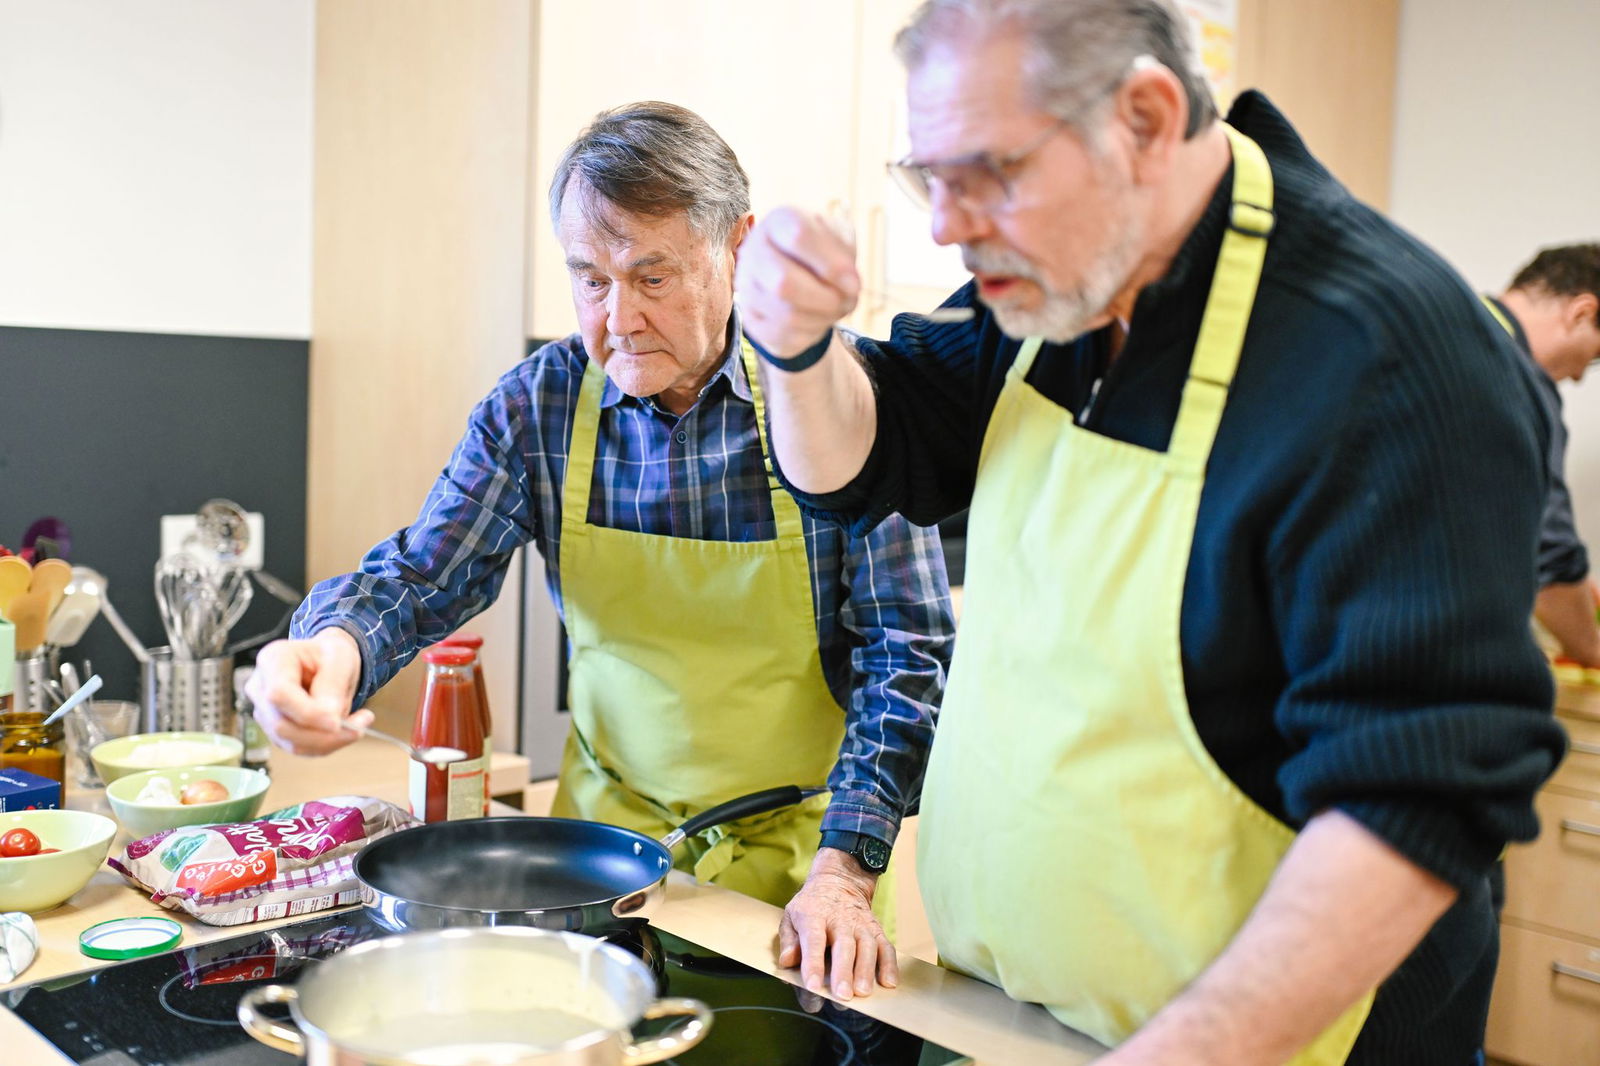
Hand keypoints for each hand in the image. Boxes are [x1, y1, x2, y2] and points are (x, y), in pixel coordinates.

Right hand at [246, 627, 371, 755]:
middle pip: (282, 724)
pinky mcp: (276, 731)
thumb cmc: (330, 655)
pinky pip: (299, 748)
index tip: (336, 722)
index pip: (279, 694)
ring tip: (358, 724)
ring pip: (291, 742)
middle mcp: (260, 688)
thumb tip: (329, 717)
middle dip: (323, 733)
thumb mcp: (340, 658)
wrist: (327, 663)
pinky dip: (326, 745)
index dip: (306, 713)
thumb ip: (332, 685)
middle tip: (360, 726)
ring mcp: (265, 712)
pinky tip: (345, 730)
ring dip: (328, 741)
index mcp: (273, 660)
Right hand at [735, 207, 860, 358]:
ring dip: (822, 317)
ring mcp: (747, 285)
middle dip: (825, 299)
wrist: (801, 279)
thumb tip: (849, 285)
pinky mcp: (750, 318)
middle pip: (783, 283)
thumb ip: (845, 257)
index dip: (831, 265)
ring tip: (835, 308)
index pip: (799, 237)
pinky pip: (782, 335)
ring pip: (786, 314)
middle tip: (846, 301)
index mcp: (779, 221)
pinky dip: (810, 332)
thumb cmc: (822, 255)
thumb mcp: (840, 242)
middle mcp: (753, 250)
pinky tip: (817, 319)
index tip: (854, 281)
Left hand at [778, 847, 897, 1000]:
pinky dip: (889, 965)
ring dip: (866, 970)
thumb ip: (788, 940)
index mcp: (814, 915)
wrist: (839, 880)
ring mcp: (861, 924)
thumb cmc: (811, 906)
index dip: (812, 963)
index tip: (813, 985)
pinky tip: (889, 983)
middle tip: (842, 995)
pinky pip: (886, 947)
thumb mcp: (791, 916)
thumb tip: (787, 961)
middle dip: (844, 971)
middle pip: (844, 945)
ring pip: (867, 946)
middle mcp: (840, 919)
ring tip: (863, 992)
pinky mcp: (876, 929)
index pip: (813, 940)